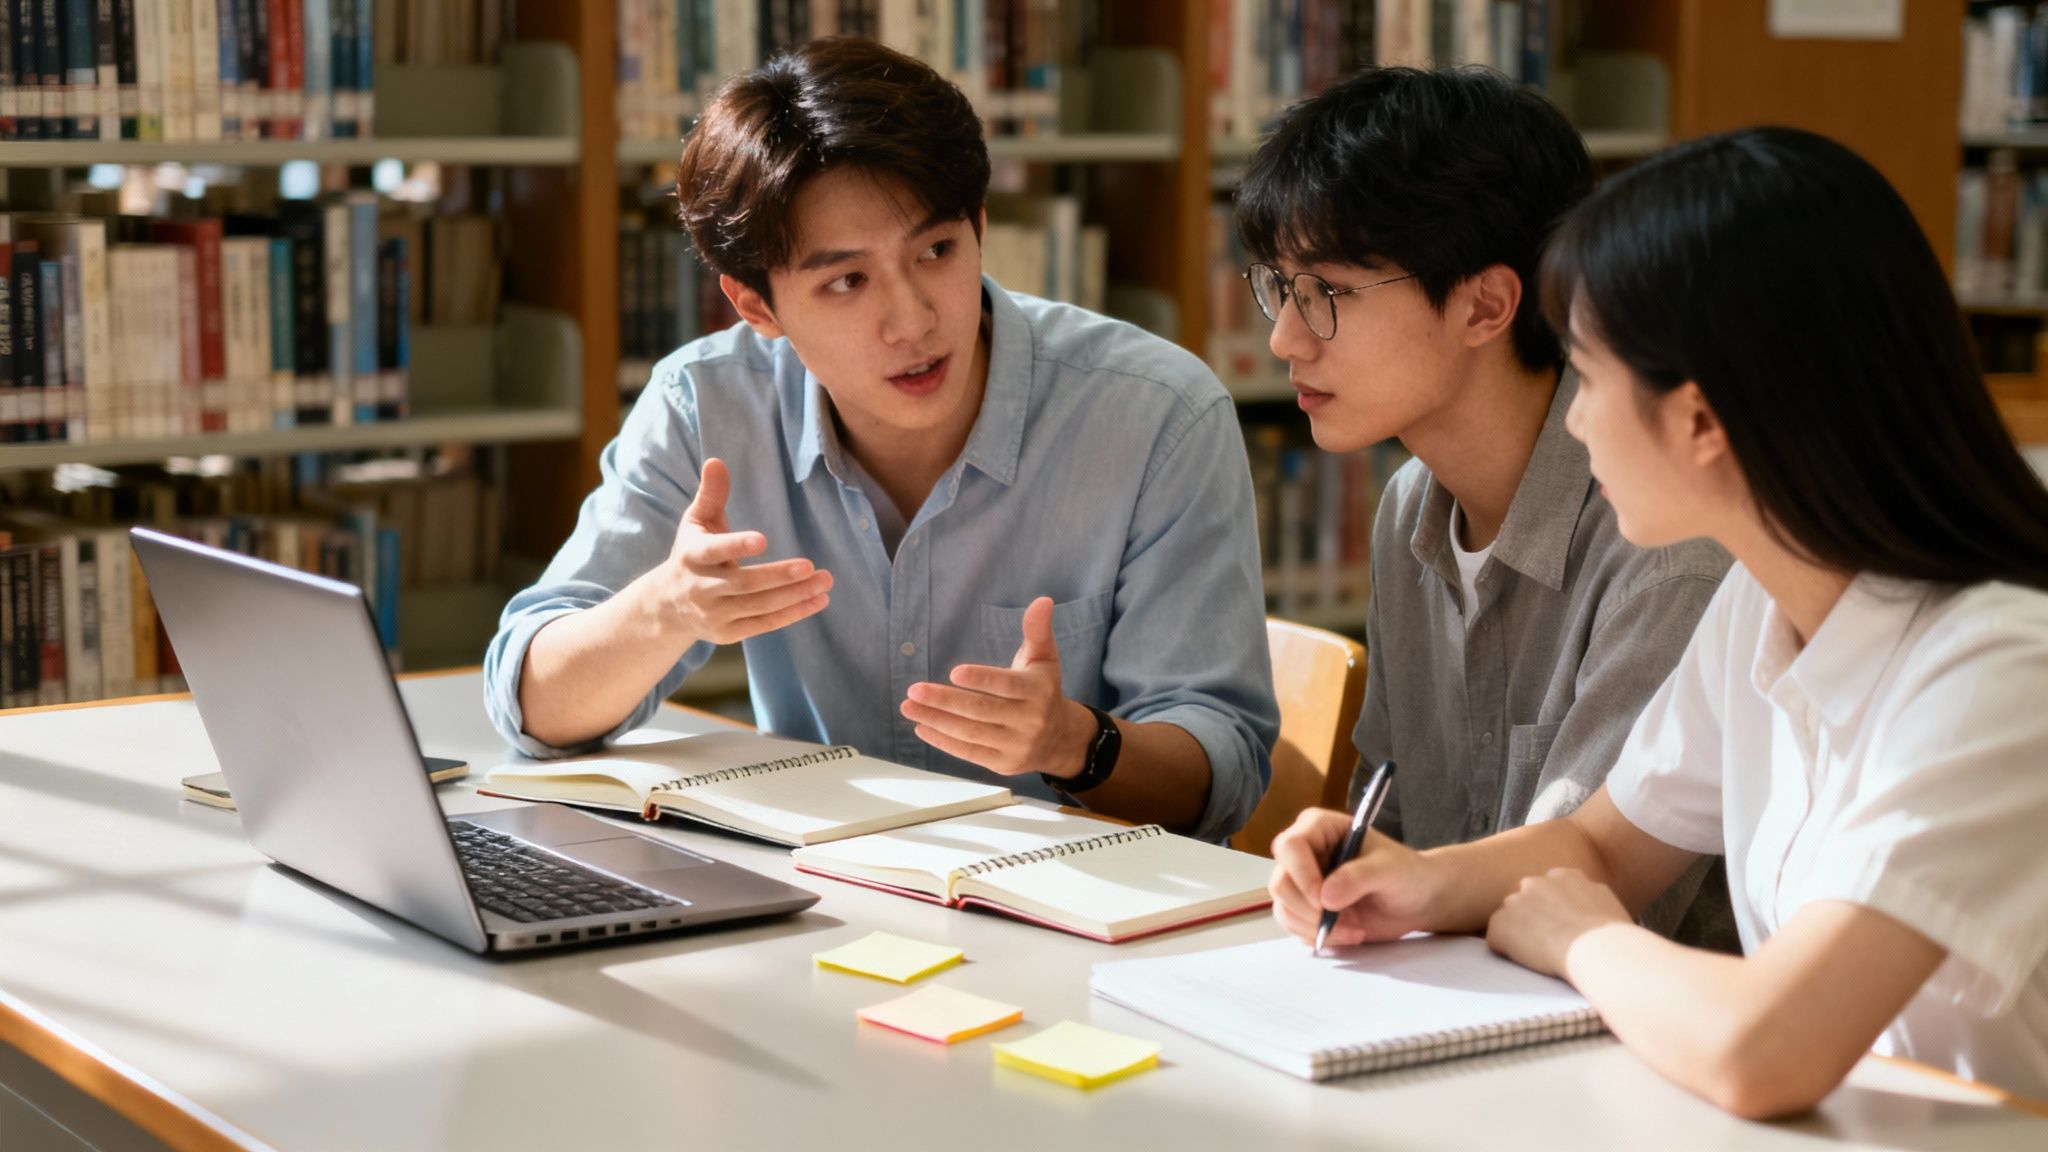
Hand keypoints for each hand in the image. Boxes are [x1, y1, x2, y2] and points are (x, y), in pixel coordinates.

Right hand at [659, 458, 832, 644]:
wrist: (667, 606)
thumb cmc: (691, 554)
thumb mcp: (696, 522)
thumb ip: (710, 494)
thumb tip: (716, 461)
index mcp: (692, 557)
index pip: (714, 552)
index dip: (736, 547)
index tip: (763, 540)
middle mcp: (702, 589)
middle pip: (744, 584)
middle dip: (779, 576)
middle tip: (811, 566)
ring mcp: (715, 614)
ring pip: (759, 606)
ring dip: (795, 595)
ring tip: (825, 581)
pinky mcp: (728, 633)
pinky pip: (764, 624)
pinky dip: (792, 614)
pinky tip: (818, 600)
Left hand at [900, 597, 1091, 777]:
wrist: (1061, 739)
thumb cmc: (1044, 690)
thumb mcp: (1044, 658)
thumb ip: (1038, 630)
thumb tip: (1042, 601)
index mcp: (1039, 691)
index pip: (1008, 686)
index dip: (982, 679)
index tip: (954, 672)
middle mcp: (1029, 721)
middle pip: (982, 710)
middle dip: (945, 701)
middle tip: (914, 690)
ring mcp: (1016, 745)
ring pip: (971, 733)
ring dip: (937, 720)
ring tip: (909, 707)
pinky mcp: (1003, 763)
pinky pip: (969, 753)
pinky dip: (944, 741)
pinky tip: (922, 727)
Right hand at [1269, 808, 1440, 947]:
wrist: (1417, 899)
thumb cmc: (1406, 873)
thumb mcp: (1389, 870)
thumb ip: (1359, 877)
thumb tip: (1325, 896)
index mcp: (1320, 827)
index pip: (1290, 846)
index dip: (1303, 876)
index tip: (1325, 902)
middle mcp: (1305, 852)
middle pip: (1281, 882)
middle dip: (1309, 911)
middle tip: (1345, 922)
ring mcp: (1302, 880)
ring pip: (1284, 908)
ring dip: (1316, 928)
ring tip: (1354, 930)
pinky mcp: (1305, 906)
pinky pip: (1294, 925)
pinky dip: (1318, 936)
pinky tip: (1348, 934)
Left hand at [1485, 868, 1631, 978]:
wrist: (1599, 948)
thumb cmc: (1614, 935)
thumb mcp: (1607, 903)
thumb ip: (1589, 898)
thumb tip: (1589, 908)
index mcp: (1564, 875)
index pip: (1549, 891)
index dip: (1554, 913)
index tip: (1563, 928)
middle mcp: (1535, 882)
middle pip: (1526, 902)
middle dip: (1533, 920)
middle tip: (1550, 942)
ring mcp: (1514, 902)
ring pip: (1510, 920)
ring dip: (1519, 934)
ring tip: (1542, 954)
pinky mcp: (1500, 925)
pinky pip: (1496, 940)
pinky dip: (1507, 952)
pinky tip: (1529, 962)